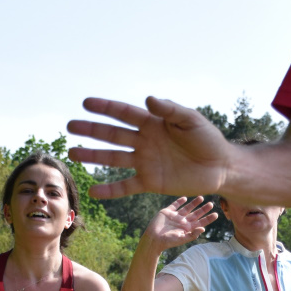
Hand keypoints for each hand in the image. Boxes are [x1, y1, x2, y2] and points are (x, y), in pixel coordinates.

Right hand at [68, 97, 231, 199]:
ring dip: (93, 156)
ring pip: (114, 158)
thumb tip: (148, 99)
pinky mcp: (151, 182)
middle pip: (112, 134)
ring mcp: (146, 162)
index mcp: (153, 123)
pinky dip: (110, 190)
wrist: (220, 167)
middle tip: (70, 126)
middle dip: (91, 130)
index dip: (105, 108)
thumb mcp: (191, 120)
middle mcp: (145, 141)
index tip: (86, 103)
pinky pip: (126, 186)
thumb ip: (170, 109)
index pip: (124, 113)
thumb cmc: (208, 139)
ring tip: (72, 152)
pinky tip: (94, 191)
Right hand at [144, 196, 216, 247]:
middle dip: (203, 209)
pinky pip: (175, 205)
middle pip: (196, 214)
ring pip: (187, 208)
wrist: (153, 239)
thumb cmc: (168, 241)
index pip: (200, 223)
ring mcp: (175, 217)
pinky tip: (185, 197)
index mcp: (187, 229)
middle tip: (211, 204)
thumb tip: (203, 229)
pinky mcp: (167, 212)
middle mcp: (183, 222)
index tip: (216, 214)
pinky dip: (179, 201)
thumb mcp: (182, 239)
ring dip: (194, 203)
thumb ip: (192, 234)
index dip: (208, 219)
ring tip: (201, 197)